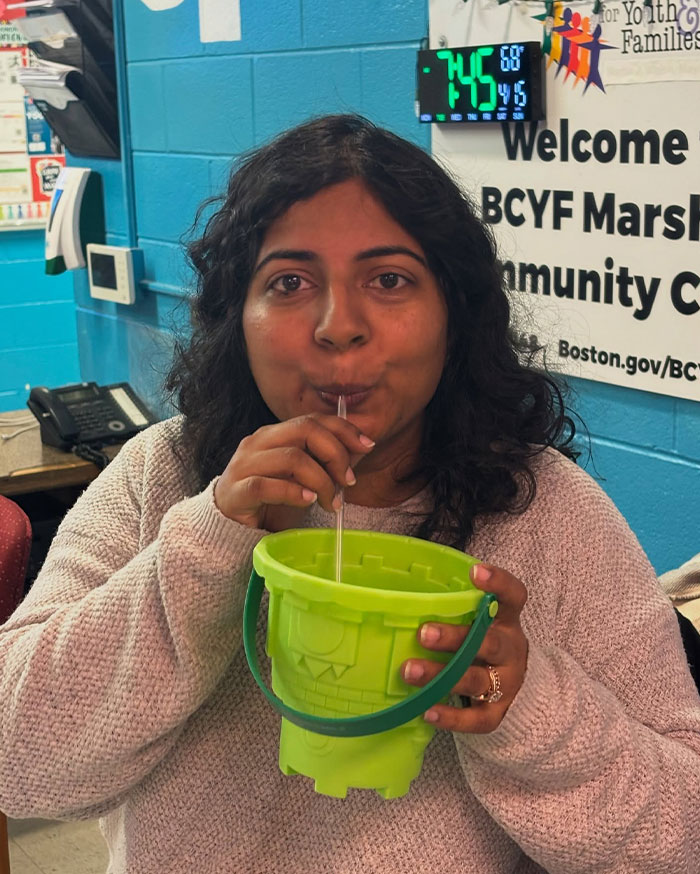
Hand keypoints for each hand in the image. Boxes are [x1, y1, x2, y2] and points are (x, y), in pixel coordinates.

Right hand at [213, 414, 374, 529]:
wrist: (230, 526)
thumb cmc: (272, 500)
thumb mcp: (304, 477)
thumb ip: (327, 462)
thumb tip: (361, 448)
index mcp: (275, 434)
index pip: (314, 419)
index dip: (344, 429)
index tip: (368, 446)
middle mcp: (259, 442)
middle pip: (305, 430)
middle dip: (336, 454)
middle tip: (348, 482)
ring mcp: (244, 465)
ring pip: (292, 457)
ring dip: (321, 481)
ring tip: (331, 503)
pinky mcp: (236, 491)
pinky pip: (267, 486)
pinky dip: (294, 493)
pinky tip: (308, 501)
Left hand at [401, 563, 528, 732]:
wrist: (519, 690)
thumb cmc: (483, 643)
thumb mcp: (480, 622)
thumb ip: (454, 610)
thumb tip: (399, 595)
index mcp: (506, 620)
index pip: (513, 597)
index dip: (499, 583)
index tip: (476, 572)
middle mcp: (510, 650)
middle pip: (489, 643)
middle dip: (455, 638)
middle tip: (423, 633)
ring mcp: (507, 683)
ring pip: (476, 680)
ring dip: (442, 676)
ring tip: (409, 671)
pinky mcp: (498, 713)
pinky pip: (477, 719)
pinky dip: (451, 716)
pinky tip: (426, 710)